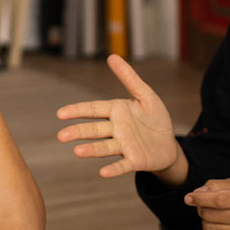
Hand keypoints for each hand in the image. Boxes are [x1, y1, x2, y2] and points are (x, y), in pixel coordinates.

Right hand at [57, 55, 185, 182]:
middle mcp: (116, 130)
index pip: (93, 110)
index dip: (77, 111)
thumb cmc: (154, 119)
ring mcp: (124, 146)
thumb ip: (129, 78)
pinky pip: (122, 165)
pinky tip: (103, 172)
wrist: (168, 145)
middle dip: (78, 132)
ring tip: (77, 151)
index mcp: (116, 112)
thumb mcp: (145, 95)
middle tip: (61, 136)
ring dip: (91, 150)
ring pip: (105, 147)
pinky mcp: (134, 161)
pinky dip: (113, 169)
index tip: (60, 114)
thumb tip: (111, 57)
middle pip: (94, 130)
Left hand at [185, 179, 229, 229]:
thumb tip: (198, 192)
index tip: (188, 198)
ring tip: (216, 218)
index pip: (220, 200)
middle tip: (207, 208)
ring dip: (207, 222)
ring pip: (209, 228)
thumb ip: (217, 186)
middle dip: (203, 210)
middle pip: (211, 215)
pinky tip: (221, 229)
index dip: (201, 198)